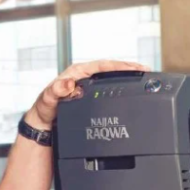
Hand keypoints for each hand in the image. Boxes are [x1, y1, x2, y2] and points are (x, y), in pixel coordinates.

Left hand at [26, 61, 149, 129]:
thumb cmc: (44, 109)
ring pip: (112, 78)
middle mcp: (84, 76)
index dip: (119, 66)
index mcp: (76, 72)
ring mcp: (89, 85)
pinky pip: (109, 88)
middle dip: (129, 69)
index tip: (133, 68)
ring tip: (144, 77)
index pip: (102, 66)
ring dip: (127, 77)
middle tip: (145, 70)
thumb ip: (55, 91)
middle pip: (110, 69)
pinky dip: (121, 87)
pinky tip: (131, 91)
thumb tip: (68, 83)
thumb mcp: (48, 100)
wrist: (43, 123)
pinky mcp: (92, 95)